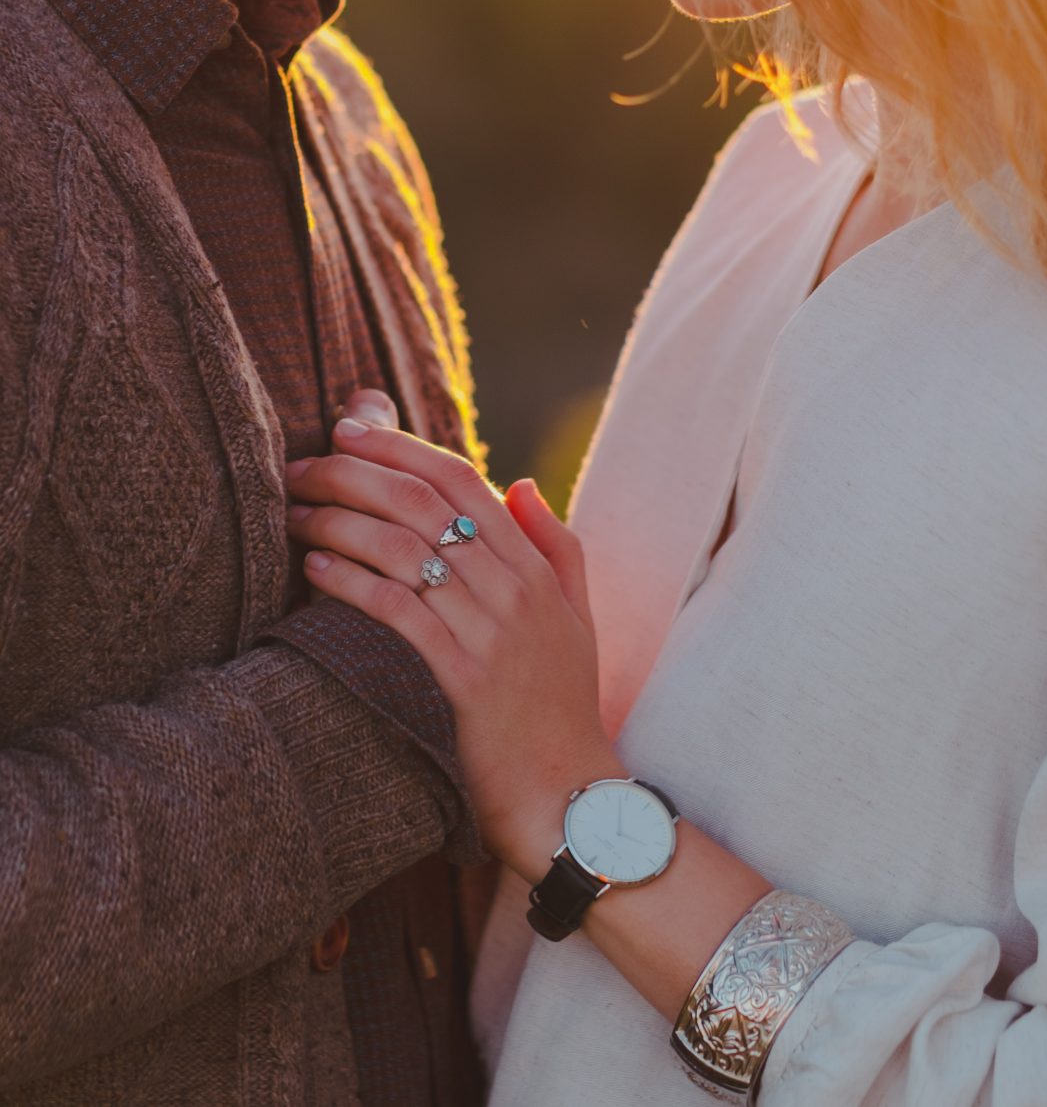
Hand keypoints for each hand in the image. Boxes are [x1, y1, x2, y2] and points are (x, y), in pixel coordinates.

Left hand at [285, 419, 622, 877]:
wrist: (572, 796)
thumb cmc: (564, 705)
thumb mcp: (576, 615)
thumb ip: (555, 544)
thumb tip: (521, 482)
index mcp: (535, 564)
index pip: (463, 479)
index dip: (402, 446)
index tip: (350, 427)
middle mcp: (514, 587)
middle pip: (424, 503)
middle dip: (355, 473)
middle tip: (302, 464)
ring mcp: (490, 631)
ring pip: (405, 549)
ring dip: (341, 520)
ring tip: (294, 512)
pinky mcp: (463, 678)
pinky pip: (400, 611)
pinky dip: (353, 581)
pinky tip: (316, 567)